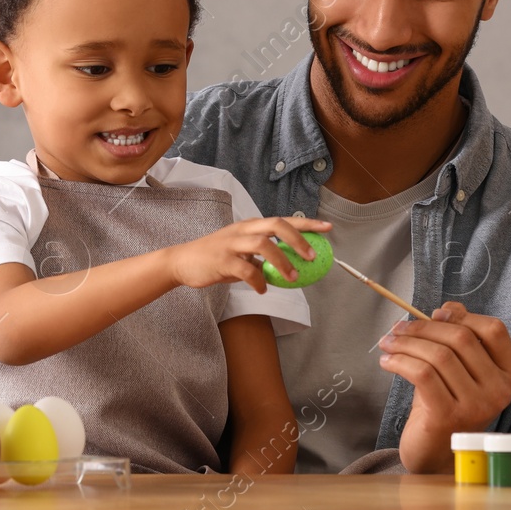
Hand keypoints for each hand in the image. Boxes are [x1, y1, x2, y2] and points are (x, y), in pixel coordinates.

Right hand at [167, 216, 330, 292]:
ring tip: (292, 278)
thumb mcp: (241, 252)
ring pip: (263, 245)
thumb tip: (289, 266)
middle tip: (312, 257)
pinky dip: (259, 281)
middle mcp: (243, 230)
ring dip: (282, 262)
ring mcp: (231, 243)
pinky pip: (247, 270)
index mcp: (251, 225)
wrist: (183, 262)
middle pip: (276, 225)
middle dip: (298, 238)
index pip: (284, 220)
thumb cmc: (216, 257)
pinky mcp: (222, 261)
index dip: (307, 223)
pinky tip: (263, 289)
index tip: (328, 228)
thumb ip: (262, 256)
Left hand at [378, 302, 510, 473]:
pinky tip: (387, 360)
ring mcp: (476, 405)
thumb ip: (459, 337)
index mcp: (509, 374)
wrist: (435, 453)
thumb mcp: (458, 369)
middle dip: (424, 327)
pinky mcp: (448, 416)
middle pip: (461, 338)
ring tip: (388, 342)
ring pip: (439, 355)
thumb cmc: (446, 404)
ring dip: (407, 342)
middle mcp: (499, 391)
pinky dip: (400, 360)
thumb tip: (448, 309)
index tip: (434, 315)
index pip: (494, 330)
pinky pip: (422, 374)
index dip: (463, 316)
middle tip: (399, 328)